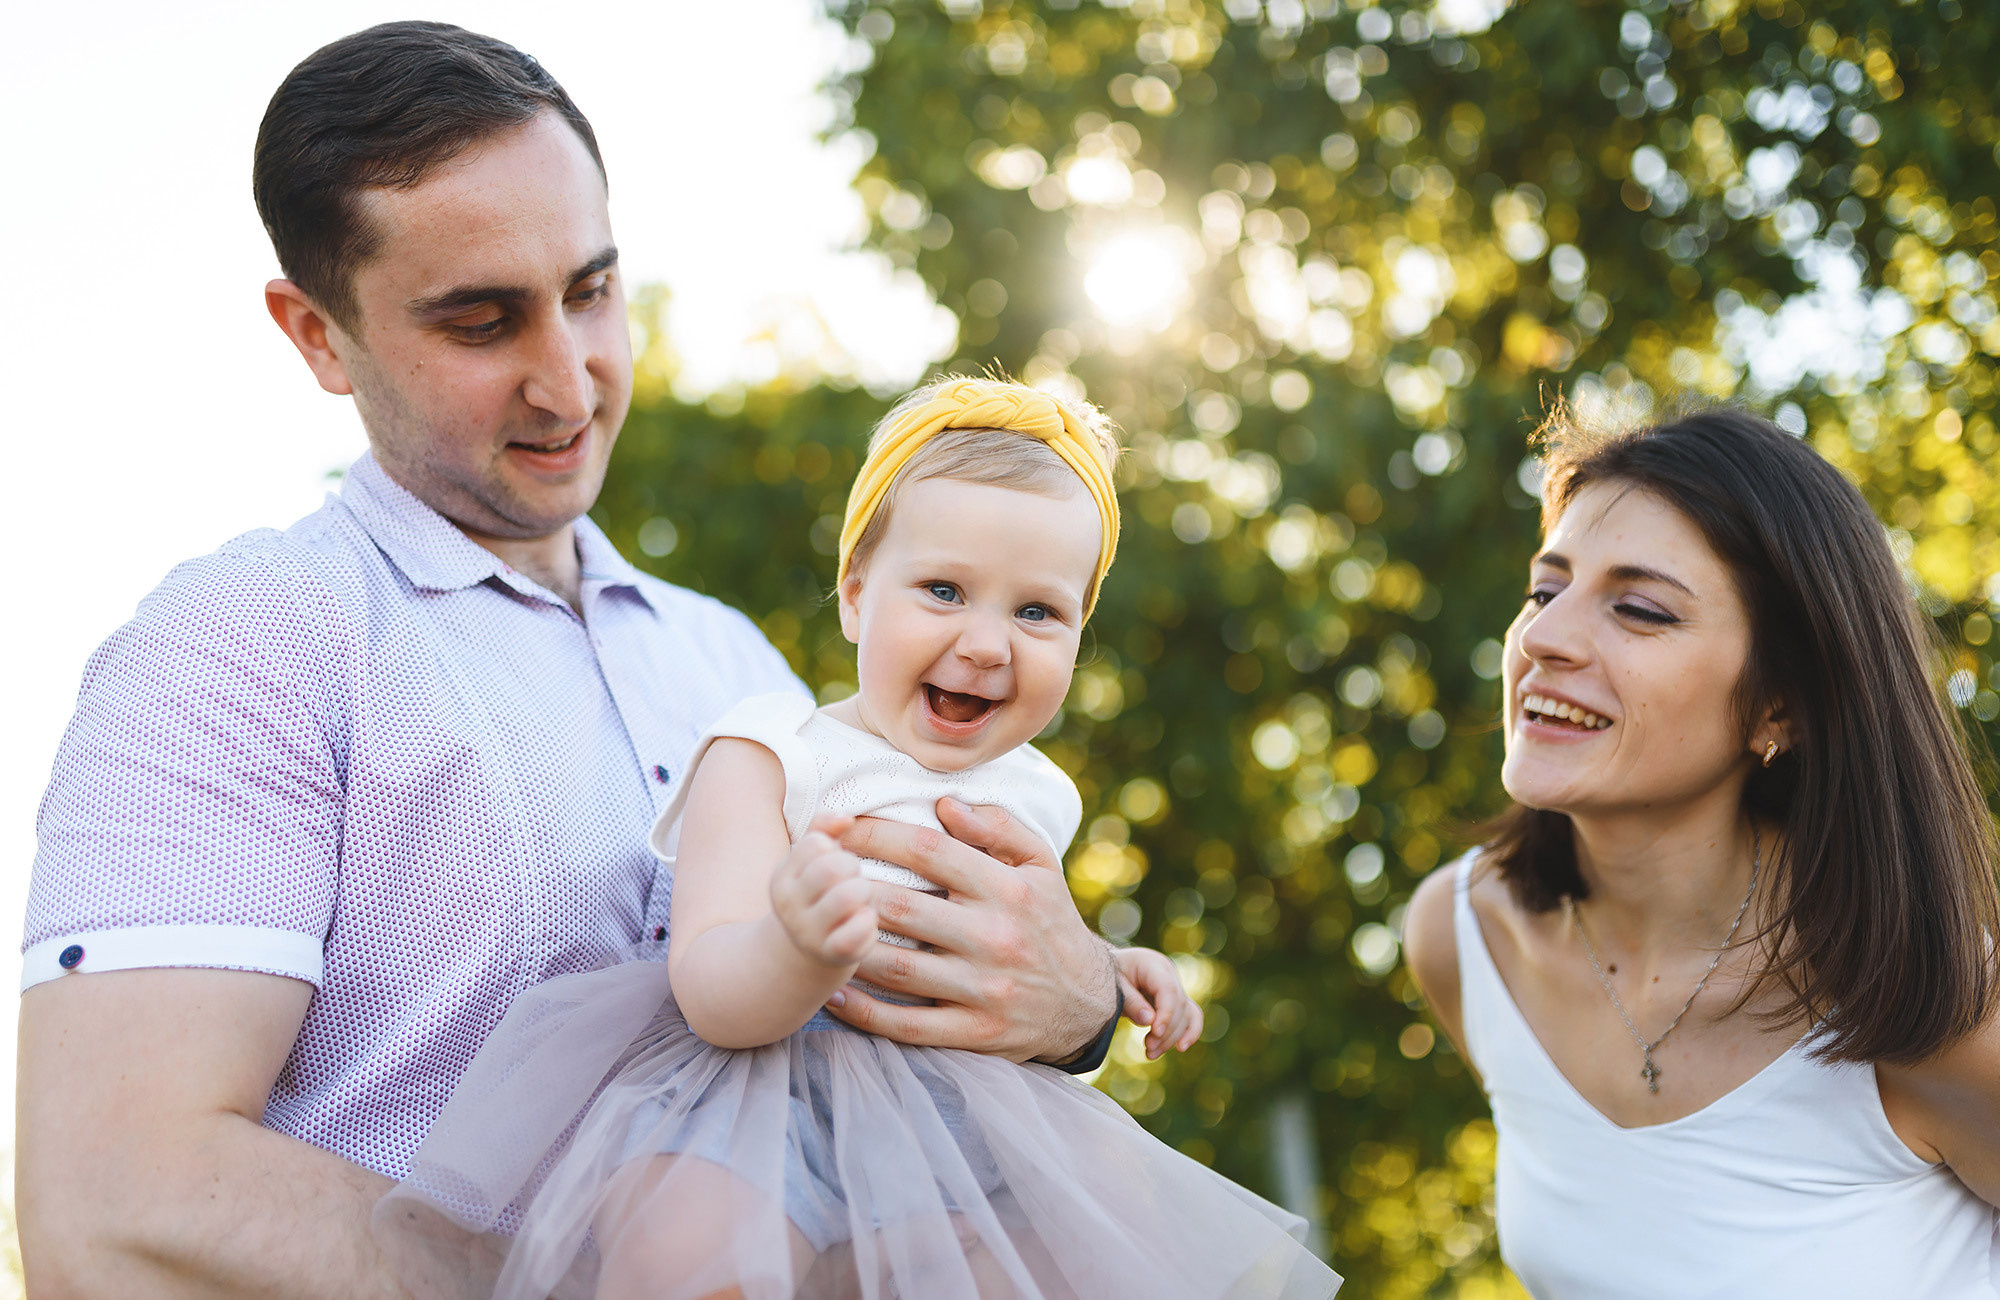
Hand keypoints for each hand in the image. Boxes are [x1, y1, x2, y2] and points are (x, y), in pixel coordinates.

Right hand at [769, 814, 875, 965]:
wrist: (808, 952)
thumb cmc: (818, 895)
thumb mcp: (811, 861)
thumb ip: (823, 829)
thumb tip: (845, 817)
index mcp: (782, 879)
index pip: (815, 844)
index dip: (834, 849)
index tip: (833, 863)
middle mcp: (789, 908)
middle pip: (834, 867)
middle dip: (852, 868)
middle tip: (851, 881)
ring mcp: (810, 933)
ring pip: (849, 896)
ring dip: (863, 893)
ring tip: (859, 900)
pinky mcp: (835, 954)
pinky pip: (860, 929)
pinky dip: (869, 921)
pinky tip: (863, 922)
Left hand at [823, 798, 1118, 1063]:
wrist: (1087, 1004)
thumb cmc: (1050, 922)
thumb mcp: (1041, 865)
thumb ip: (998, 827)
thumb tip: (944, 803)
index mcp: (1010, 890)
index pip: (930, 852)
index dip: (876, 835)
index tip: (838, 827)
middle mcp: (997, 938)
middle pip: (902, 908)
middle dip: (848, 888)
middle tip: (813, 875)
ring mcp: (985, 991)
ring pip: (897, 968)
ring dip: (848, 947)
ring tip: (814, 928)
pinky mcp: (975, 1034)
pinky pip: (907, 1026)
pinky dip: (864, 1013)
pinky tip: (834, 992)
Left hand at [1114, 947, 1202, 1059]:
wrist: (1107, 971)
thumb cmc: (1108, 977)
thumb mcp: (1113, 986)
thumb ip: (1130, 1002)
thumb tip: (1149, 1021)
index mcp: (1152, 964)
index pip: (1168, 989)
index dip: (1166, 1013)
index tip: (1156, 1033)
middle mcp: (1168, 973)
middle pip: (1179, 1004)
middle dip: (1166, 1030)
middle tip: (1148, 1047)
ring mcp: (1175, 985)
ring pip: (1186, 1014)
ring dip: (1172, 1037)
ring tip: (1150, 1053)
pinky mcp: (1176, 1000)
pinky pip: (1191, 1015)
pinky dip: (1190, 1032)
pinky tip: (1181, 1048)